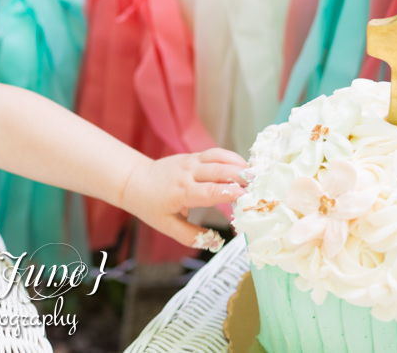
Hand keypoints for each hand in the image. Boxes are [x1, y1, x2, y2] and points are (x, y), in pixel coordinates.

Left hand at [121, 148, 247, 251]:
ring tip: (257, 176)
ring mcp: (190, 162)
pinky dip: (231, 158)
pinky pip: (215, 153)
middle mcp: (187, 173)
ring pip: (219, 157)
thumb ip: (192, 236)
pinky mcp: (192, 156)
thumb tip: (217, 242)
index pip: (211, 191)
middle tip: (262, 186)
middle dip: (242, 176)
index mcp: (181, 192)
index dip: (232, 194)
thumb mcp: (167, 226)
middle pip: (219, 171)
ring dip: (240, 164)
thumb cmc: (150, 205)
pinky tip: (244, 168)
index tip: (249, 199)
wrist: (134, 180)